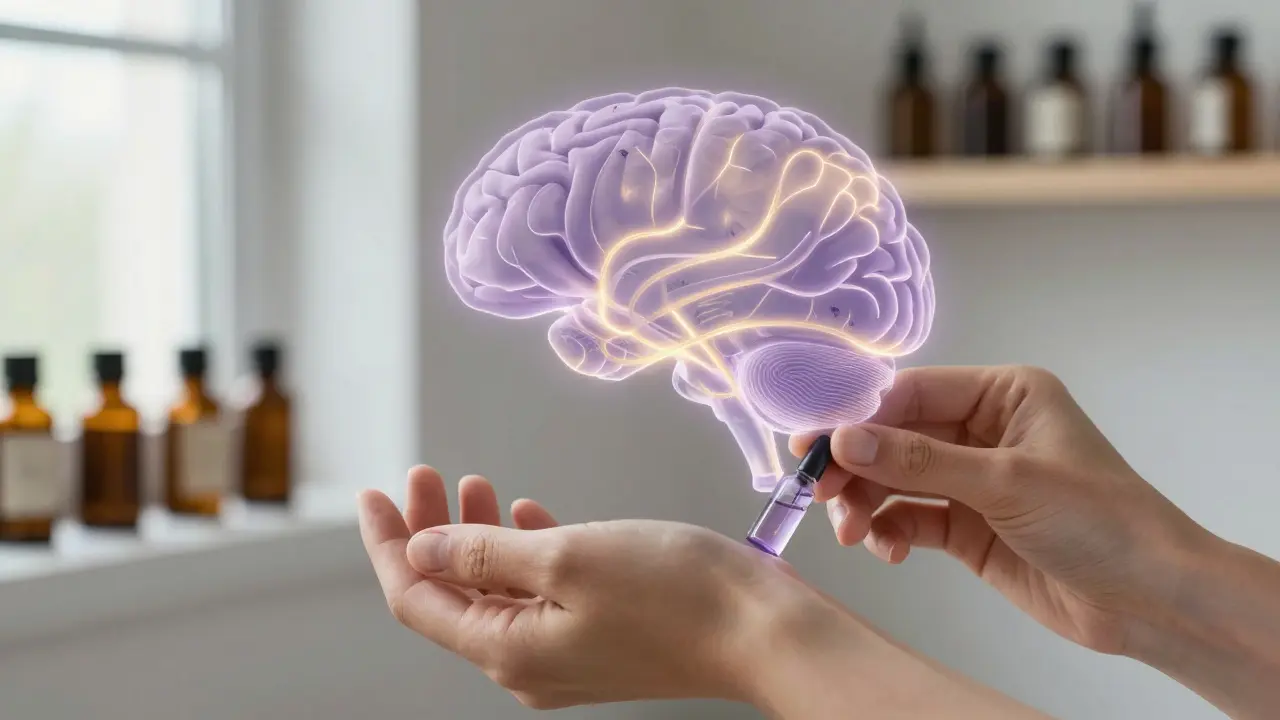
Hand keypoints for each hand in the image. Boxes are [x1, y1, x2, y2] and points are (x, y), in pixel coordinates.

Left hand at [357, 466, 811, 709]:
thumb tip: (423, 549)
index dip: (389, 543)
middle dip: (431, 531)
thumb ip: (485, 552)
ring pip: (496, 590)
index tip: (373, 494)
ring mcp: (564, 654)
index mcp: (508, 650)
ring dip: (478, 536)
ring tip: (474, 483)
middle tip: (425, 475)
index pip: (417, 598)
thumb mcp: (566, 557)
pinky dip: (523, 552)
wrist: (762, 633)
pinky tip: (526, 514)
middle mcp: (527, 663)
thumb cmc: (676, 594)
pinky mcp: (598, 639)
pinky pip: (539, 595)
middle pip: (453, 592)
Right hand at [792, 365, 1204, 655]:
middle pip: (895, 437)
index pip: (912, 393)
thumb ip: (919, 462)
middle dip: (856, 465)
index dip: (860, 416)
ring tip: (852, 533)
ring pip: (896, 480)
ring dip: (867, 504)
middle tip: (816, 491)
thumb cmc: (1099, 519)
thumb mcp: (1006, 482)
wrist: (1149, 599)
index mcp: (1004, 394)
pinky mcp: (967, 527)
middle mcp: (984, 429)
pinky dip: (891, 532)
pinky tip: (888, 550)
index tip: (814, 443)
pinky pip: (911, 519)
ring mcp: (973, 480)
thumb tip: (843, 440)